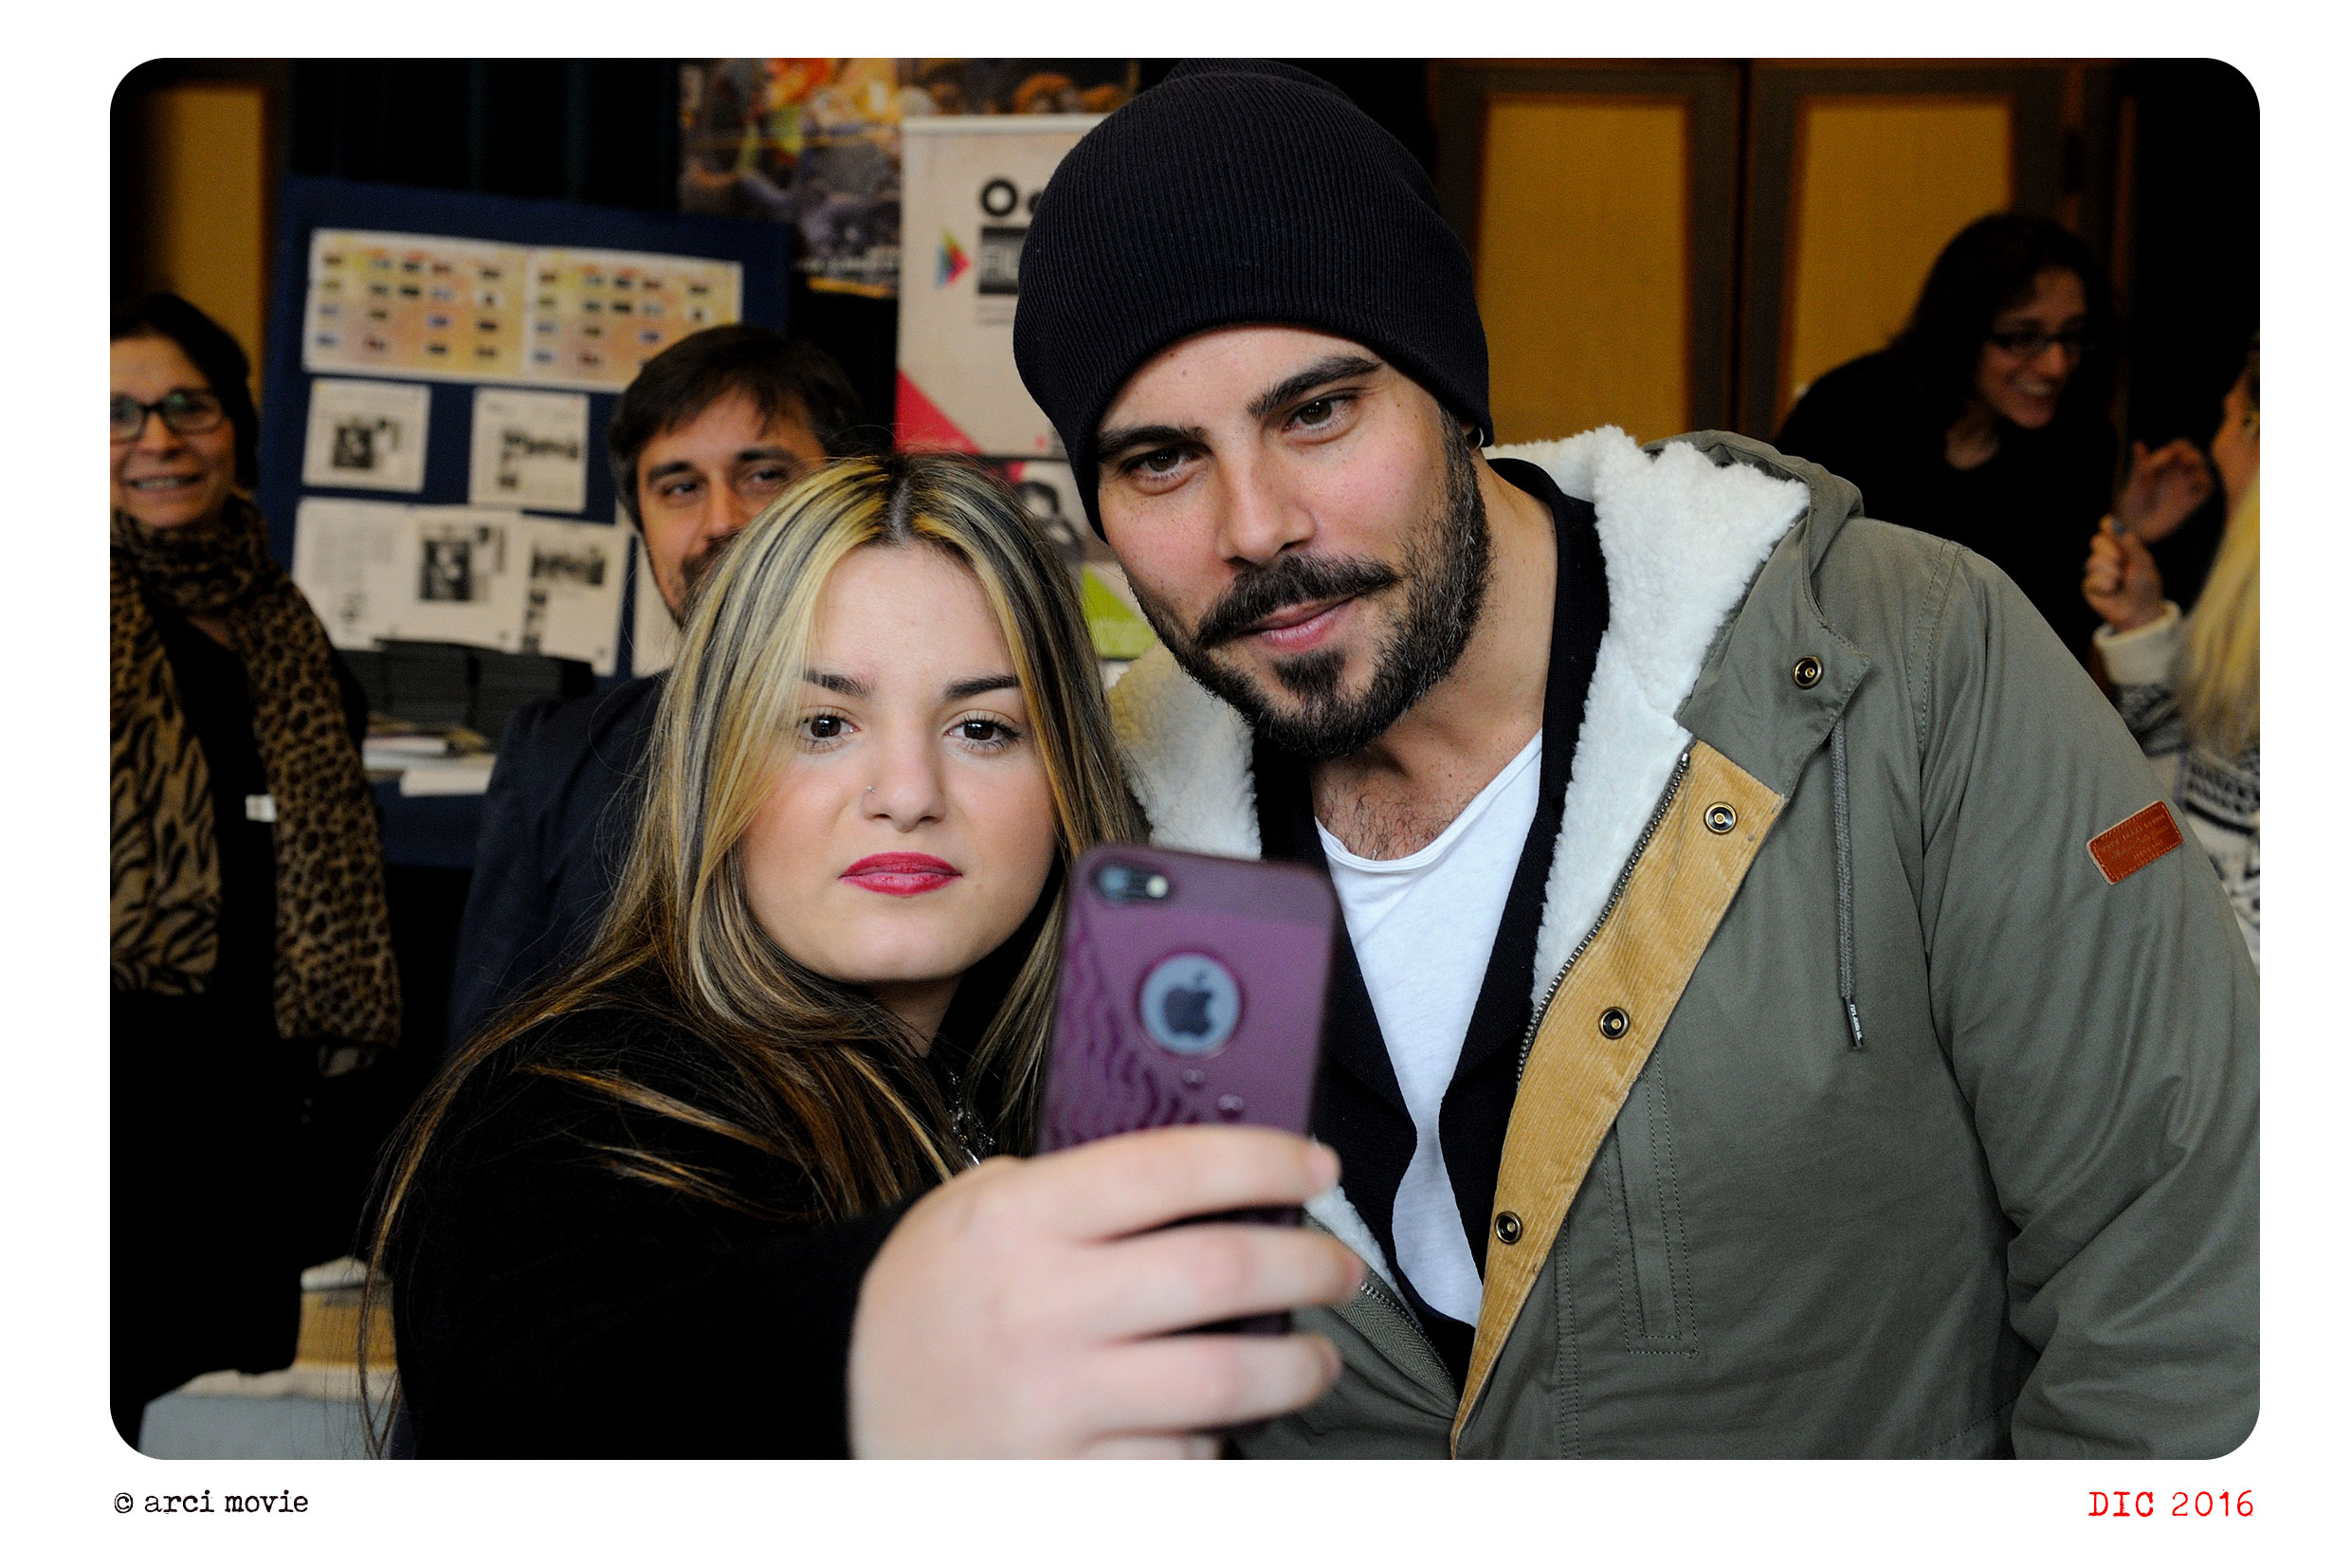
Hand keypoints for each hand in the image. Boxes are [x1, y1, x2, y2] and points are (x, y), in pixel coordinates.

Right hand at [847, 1126, 1363, 1457]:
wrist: (835, 1402)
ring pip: (1222, 1383)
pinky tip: (1221, 1422)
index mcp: (1018, 1220)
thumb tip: (1219, 1176)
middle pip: (1219, 1273)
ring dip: (1295, 1367)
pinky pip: (1179, 1462)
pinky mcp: (1062, 1483)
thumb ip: (1080, 1186)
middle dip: (1308, 1264)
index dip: (1265, 1160)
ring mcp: (1052, 1405)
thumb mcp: (978, 1208)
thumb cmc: (926, 1297)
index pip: (1170, 1169)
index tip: (1317, 1165)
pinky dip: (1215, 1442)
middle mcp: (1038, 1308)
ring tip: (1314, 1355)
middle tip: (1341, 1265)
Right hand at [2083, 515, 2166, 632]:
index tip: (2112, 531)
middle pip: (2096, 541)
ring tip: (2120, 581)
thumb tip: (2107, 519)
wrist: (2141, 611)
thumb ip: (2126, 541)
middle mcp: (2106, 557)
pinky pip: (2091, 578)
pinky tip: (2112, 590)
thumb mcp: (2142, 560)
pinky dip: (2106, 584)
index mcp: (2120, 548)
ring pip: (2093, 560)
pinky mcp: (2089, 587)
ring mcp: (2096, 571)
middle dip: (2111, 552)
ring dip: (2111, 571)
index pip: (2108, 530)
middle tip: (2121, 563)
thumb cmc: (2145, 586)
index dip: (2109, 530)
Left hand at [2113, 438, 2212, 542]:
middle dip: (2188, 453)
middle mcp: (2179, 474)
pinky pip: (2207, 486)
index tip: (2155, 463)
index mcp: (2166, 465)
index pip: (2179, 447)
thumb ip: (2140, 465)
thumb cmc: (2133, 504)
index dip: (2171, 449)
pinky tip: (2189, 485)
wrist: (2136, 528)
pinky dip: (2203, 481)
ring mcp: (2187, 487)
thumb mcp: (2135, 483)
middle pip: (2194, 454)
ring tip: (2183, 468)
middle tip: (2174, 461)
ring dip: (2196, 464)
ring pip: (2203, 467)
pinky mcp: (2193, 500)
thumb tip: (2137, 443)